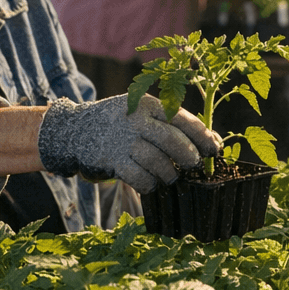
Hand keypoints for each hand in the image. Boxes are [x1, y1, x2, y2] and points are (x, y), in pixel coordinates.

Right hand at [37, 94, 220, 191]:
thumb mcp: (142, 115)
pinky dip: (148, 184)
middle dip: (188, 156)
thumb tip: (212, 143)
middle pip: (171, 140)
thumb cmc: (120, 126)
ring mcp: (121, 139)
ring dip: (168, 173)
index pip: (183, 119)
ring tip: (170, 177)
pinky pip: (137, 176)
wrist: (74, 130)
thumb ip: (171, 125)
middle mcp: (136, 119)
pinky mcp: (110, 158)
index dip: (203, 136)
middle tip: (193, 166)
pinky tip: (150, 185)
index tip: (214, 150)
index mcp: (148, 104)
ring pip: (156, 160)